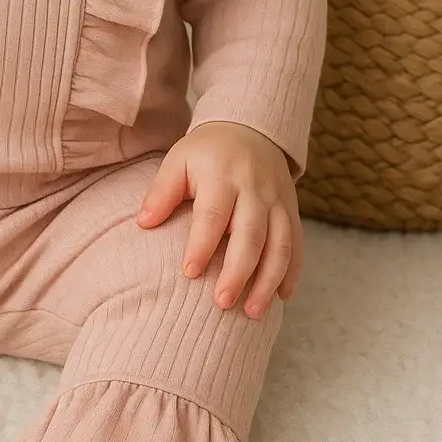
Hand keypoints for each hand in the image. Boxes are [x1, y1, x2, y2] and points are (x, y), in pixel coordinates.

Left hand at [136, 121, 301, 318]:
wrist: (249, 128)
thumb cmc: (206, 152)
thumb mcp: (178, 160)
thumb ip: (162, 191)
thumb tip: (143, 223)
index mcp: (222, 176)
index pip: (213, 215)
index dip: (202, 245)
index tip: (189, 272)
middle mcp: (254, 190)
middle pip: (251, 235)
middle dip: (238, 272)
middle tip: (222, 303)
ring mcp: (277, 201)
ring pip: (280, 245)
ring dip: (268, 281)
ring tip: (252, 313)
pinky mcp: (291, 210)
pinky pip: (297, 244)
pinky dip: (292, 272)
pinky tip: (282, 297)